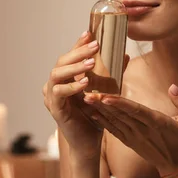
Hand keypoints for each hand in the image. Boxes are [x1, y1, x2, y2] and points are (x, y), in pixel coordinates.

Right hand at [43, 31, 128, 161]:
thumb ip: (112, 74)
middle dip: (78, 51)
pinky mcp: (55, 109)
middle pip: (61, 61)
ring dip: (74, 67)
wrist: (89, 144)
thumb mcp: (105, 92)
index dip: (78, 43)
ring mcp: (52, 97)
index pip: (70, 56)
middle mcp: (54, 85)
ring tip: (91, 63)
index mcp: (65, 79)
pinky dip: (72, 86)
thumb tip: (125, 55)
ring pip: (56, 74)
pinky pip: (59, 93)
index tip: (90, 32)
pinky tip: (85, 82)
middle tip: (95, 45)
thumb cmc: (95, 117)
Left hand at [83, 84, 177, 174]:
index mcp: (156, 123)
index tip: (106, 96)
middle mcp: (142, 130)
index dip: (120, 103)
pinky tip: (93, 114)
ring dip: (100, 111)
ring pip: (115, 122)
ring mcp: (135, 138)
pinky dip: (103, 122)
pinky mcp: (131, 142)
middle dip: (103, 104)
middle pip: (120, 115)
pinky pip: (114, 131)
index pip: (135, 111)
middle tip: (87, 94)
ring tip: (86, 100)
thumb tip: (173, 86)